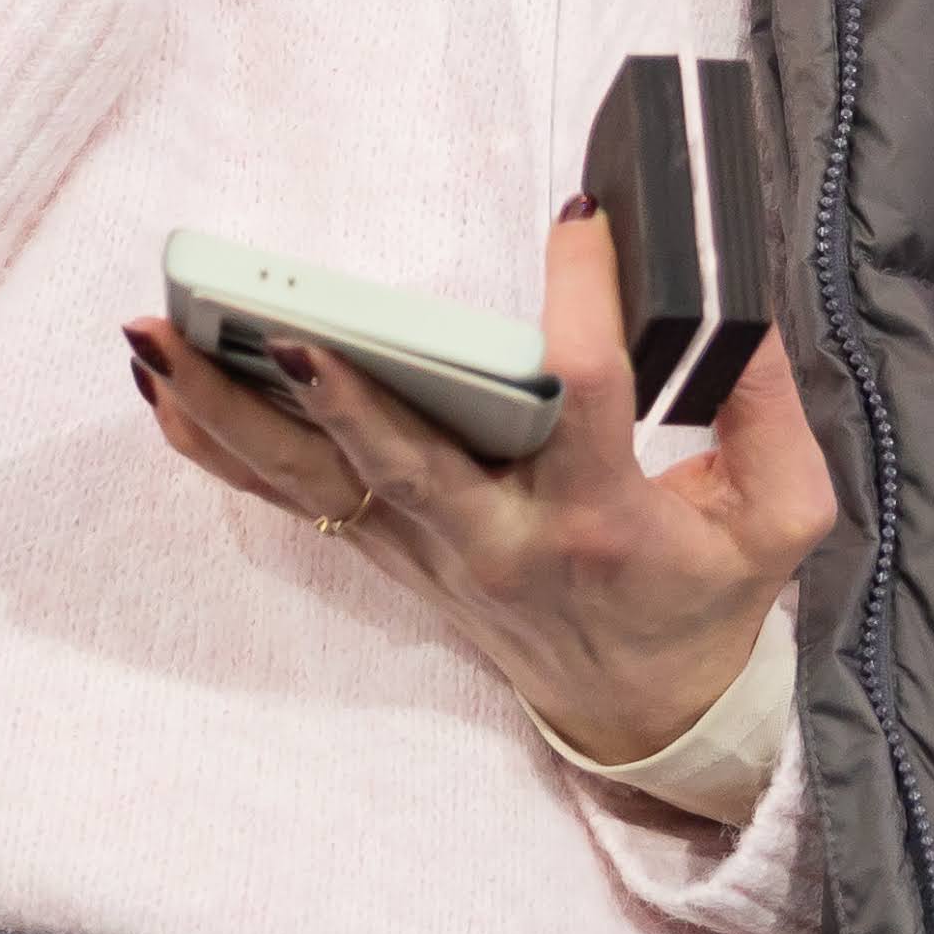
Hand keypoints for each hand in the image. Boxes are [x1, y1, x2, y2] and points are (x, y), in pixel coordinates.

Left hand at [120, 199, 838, 769]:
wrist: (643, 713)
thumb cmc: (705, 600)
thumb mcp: (778, 519)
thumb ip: (768, 410)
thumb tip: (737, 307)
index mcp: (599, 518)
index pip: (586, 396)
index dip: (582, 303)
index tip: (577, 220)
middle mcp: (496, 540)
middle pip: (404, 462)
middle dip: (339, 393)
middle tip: (279, 327)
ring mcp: (428, 553)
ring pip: (315, 480)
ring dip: (230, 408)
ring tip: (156, 335)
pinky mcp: (389, 555)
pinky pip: (290, 500)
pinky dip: (219, 445)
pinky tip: (162, 388)